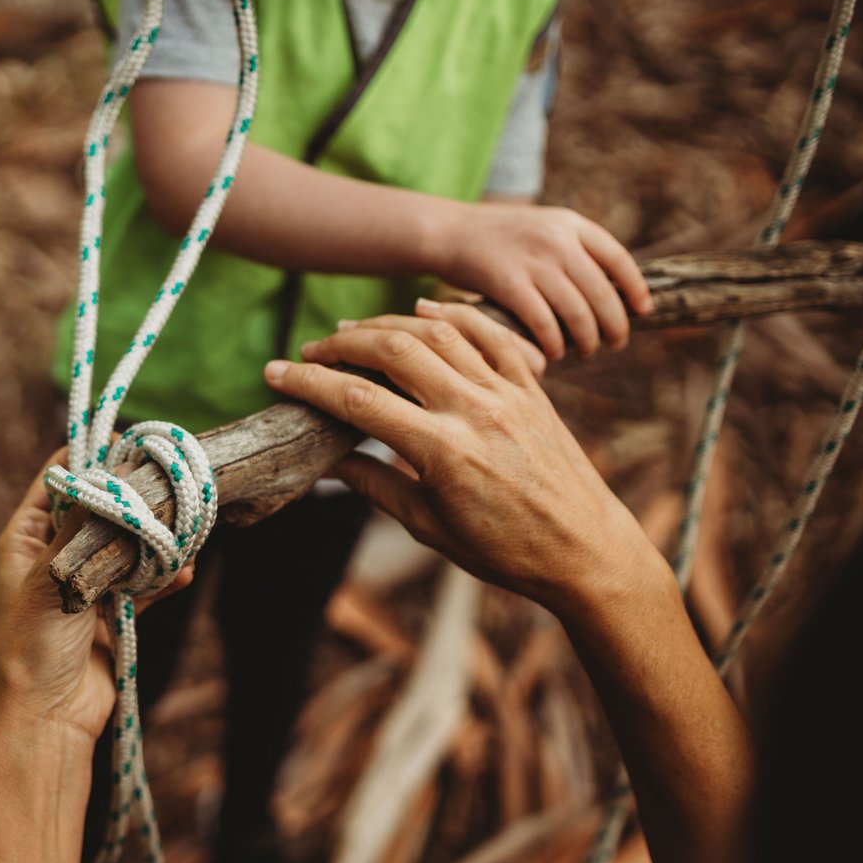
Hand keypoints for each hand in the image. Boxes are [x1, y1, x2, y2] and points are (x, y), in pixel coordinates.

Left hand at [0, 459, 194, 744]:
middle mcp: (56, 553)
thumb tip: (116, 478)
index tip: (132, 445)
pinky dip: (165, 577)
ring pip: (128, 544)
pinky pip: (145, 584)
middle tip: (169, 482)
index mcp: (27, 537)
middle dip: (135, 498)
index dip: (92, 458)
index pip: (60, 478)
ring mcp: (87, 582)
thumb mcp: (53, 577)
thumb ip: (85, 529)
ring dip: (154, 538)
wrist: (47, 717)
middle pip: (101, 509)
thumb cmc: (32, 645)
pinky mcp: (113, 613)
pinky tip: (187, 570)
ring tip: (184, 528)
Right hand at [264, 303, 666, 617]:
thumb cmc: (506, 552)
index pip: (358, 401)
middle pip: (394, 351)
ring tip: (355, 333)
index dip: (309, 383)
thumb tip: (330, 464)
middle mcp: (475, 411)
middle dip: (342, 344)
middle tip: (311, 350)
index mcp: (443, 452)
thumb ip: (377, 486)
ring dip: (390, 324)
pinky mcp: (533, 390)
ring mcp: (508, 394)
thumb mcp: (430, 528)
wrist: (586, 552)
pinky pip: (492, 336)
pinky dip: (455, 314)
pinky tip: (424, 310)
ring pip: (440, 333)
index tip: (275, 374)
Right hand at [431, 201, 652, 360]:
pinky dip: (554, 344)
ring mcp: (533, 262)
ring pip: (578, 314)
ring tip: (586, 353)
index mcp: (570, 224)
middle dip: (615, 326)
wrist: (448, 231)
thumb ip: (572, 249)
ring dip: (587, 341)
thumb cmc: (497, 238)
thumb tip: (610, 288)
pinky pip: (544, 324)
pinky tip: (553, 353)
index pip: (618, 259)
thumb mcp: (542, 228)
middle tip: (615, 344)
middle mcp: (557, 240)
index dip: (635, 289)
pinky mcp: (508, 284)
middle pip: (603, 293)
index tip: (641, 311)